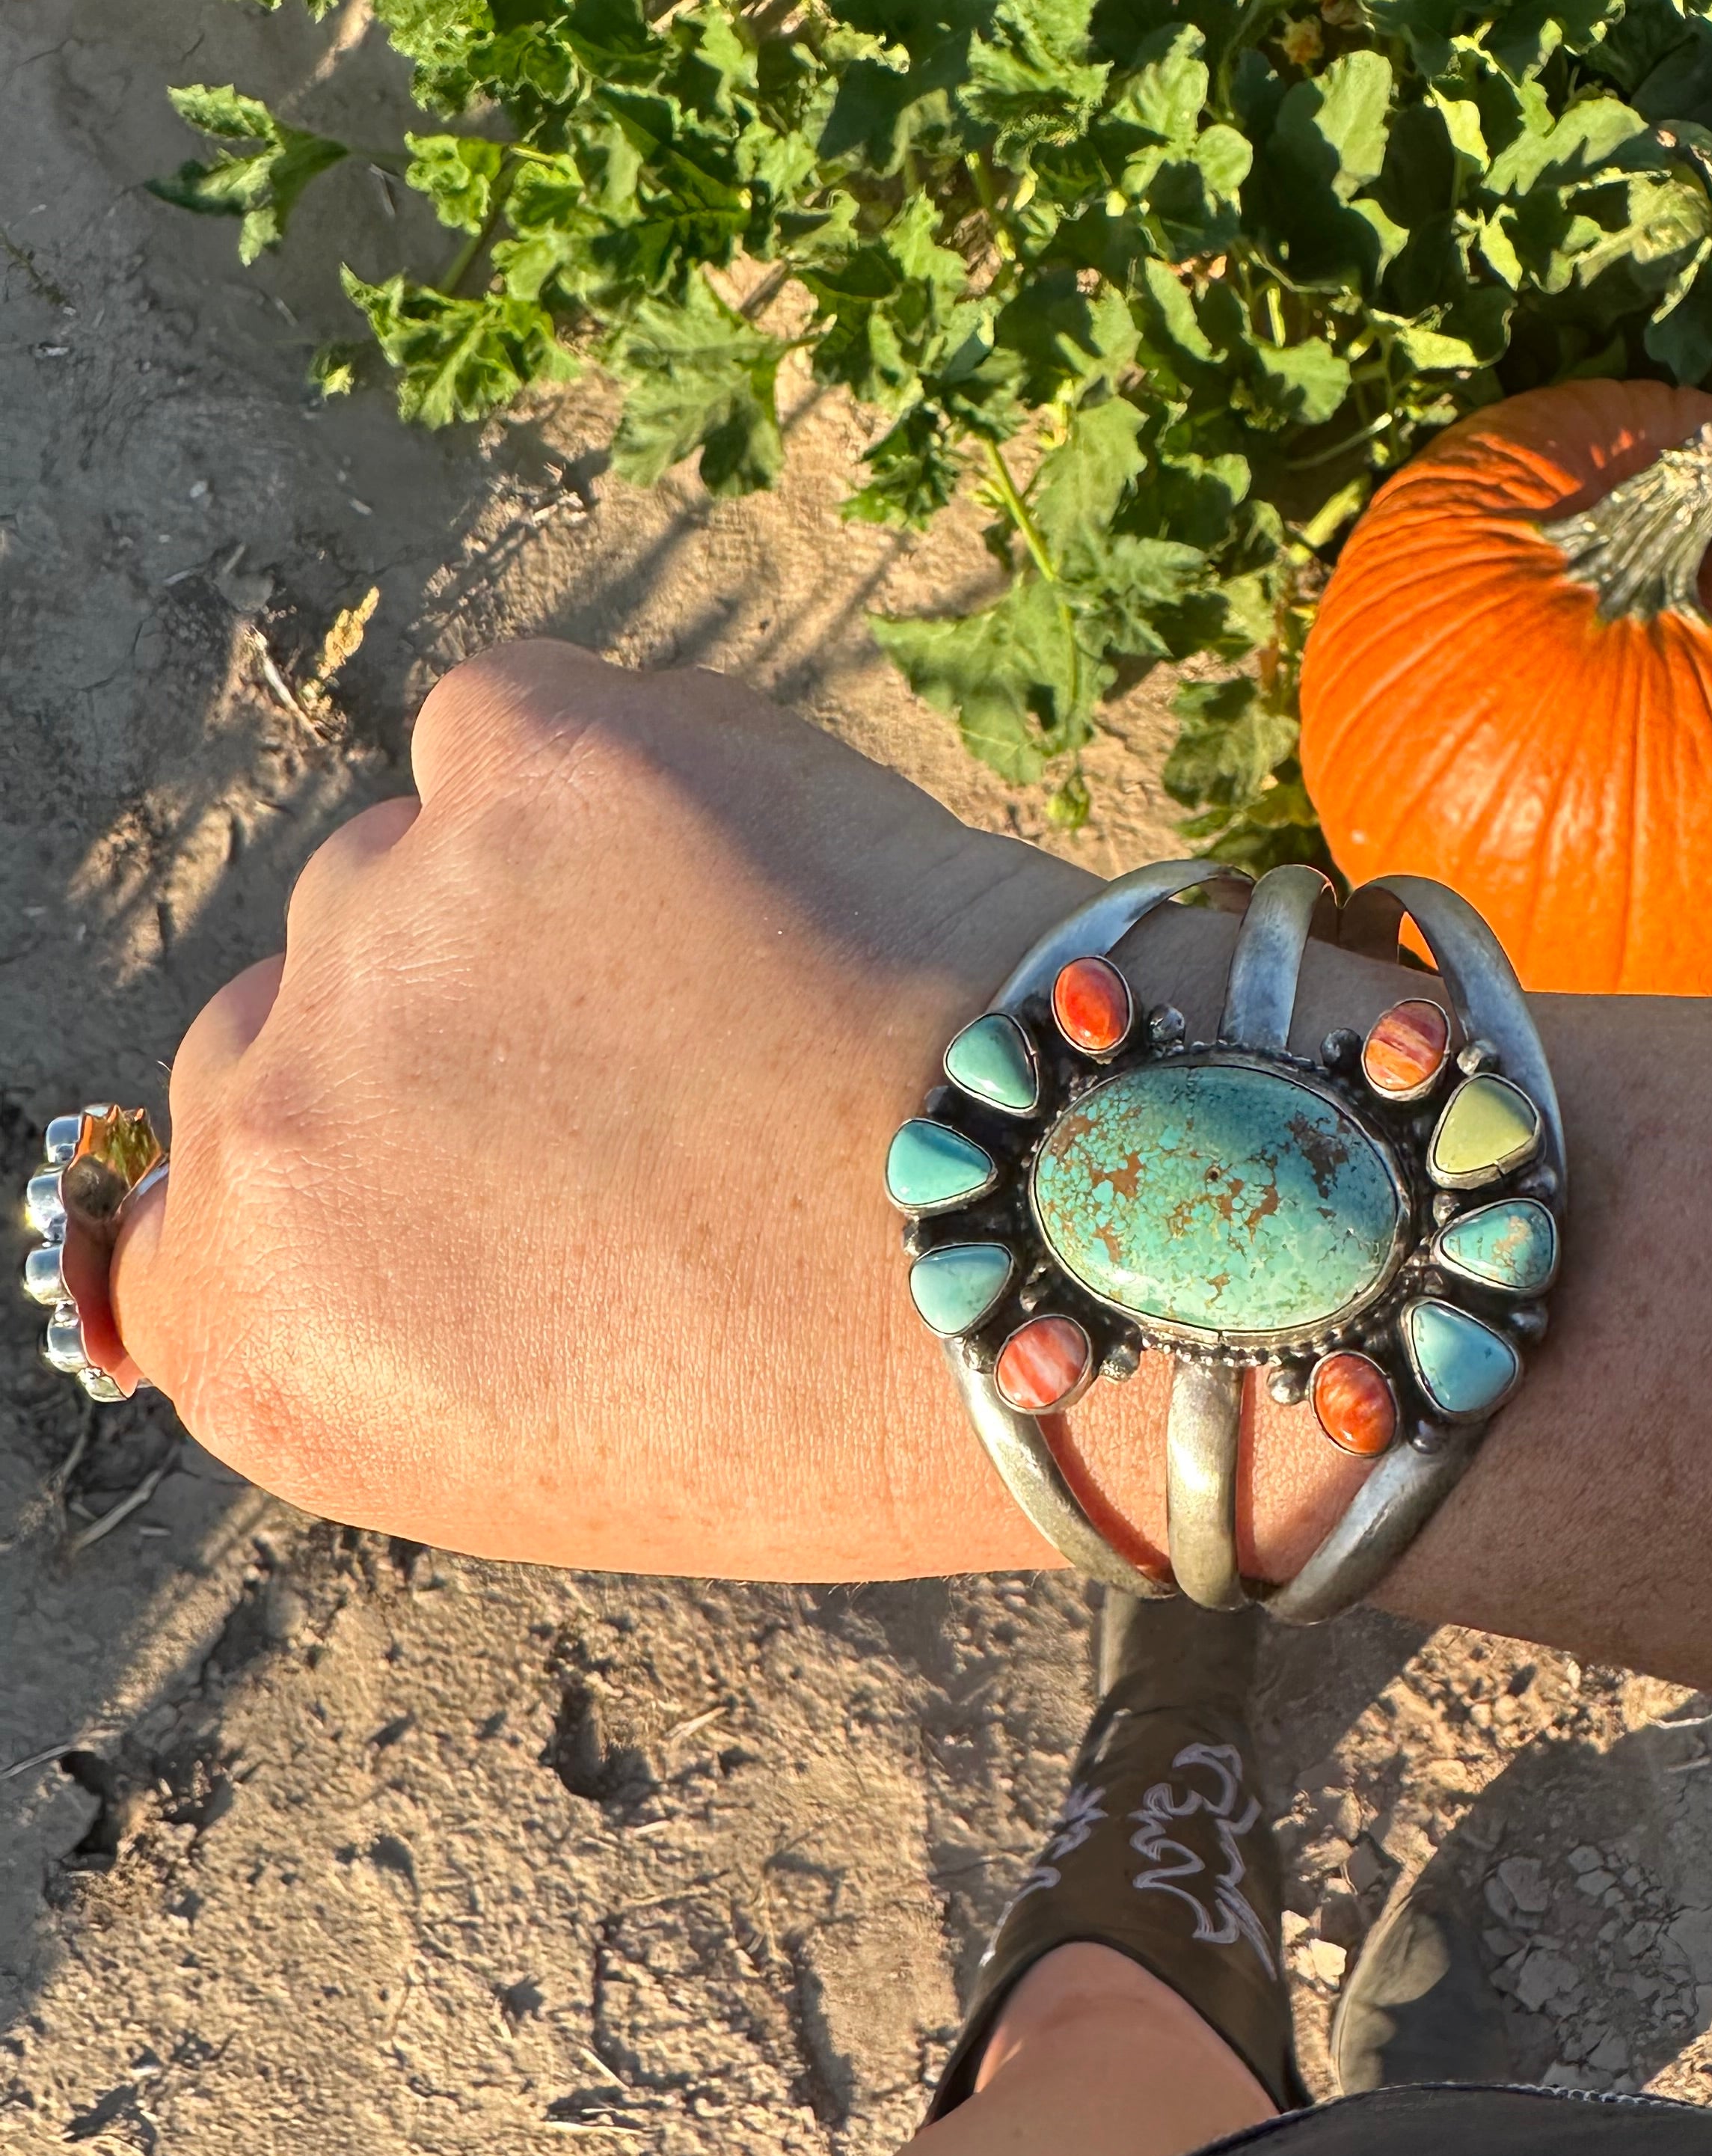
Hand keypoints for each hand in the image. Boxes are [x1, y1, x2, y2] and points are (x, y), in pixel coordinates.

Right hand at [110, 643, 1367, 1578]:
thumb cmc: (849, 1396)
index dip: (369, 1163)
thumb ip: (399, 1288)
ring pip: (406, 860)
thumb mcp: (545, 1436)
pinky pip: (506, 719)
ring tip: (739, 999)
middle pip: (291, 1008)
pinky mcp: (538, 759)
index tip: (495, 1175)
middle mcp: (265, 1129)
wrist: (1062, 1263)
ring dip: (532, 905)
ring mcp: (386, 925)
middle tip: (647, 1091)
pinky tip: (754, 880)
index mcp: (257, 1332)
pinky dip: (610, 776)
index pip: (205, 1197)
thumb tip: (372, 1147)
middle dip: (442, 1037)